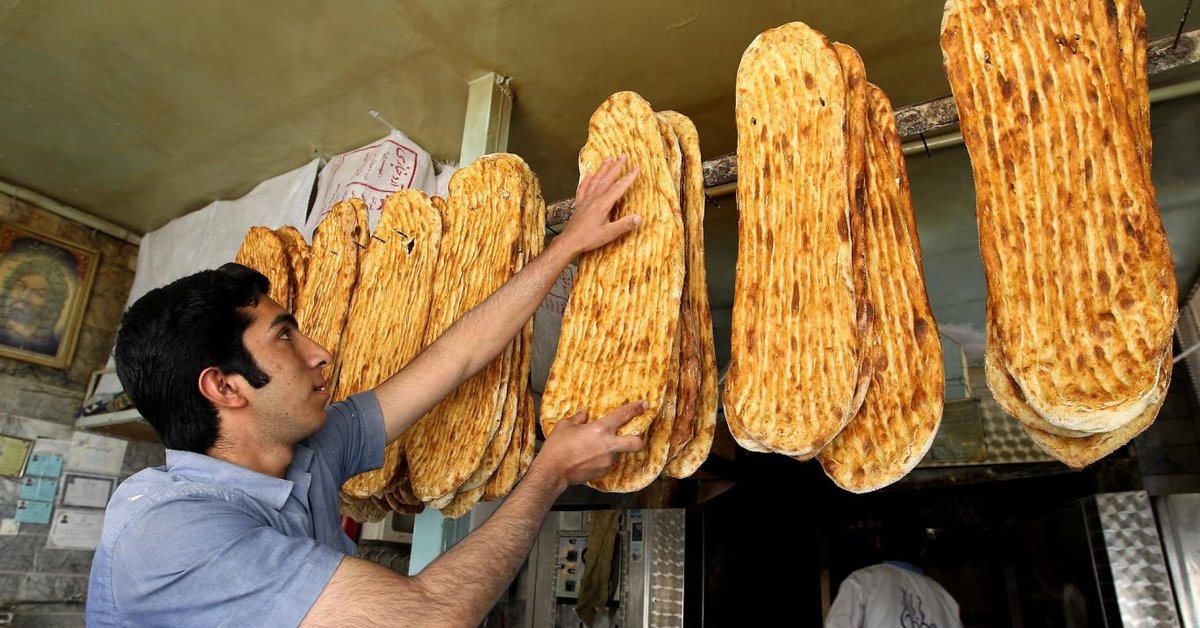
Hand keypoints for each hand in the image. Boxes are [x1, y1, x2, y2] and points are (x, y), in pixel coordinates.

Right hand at [533, 400, 647, 488]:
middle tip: (633, 436)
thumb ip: (577, 418)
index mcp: (600, 429)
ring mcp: (607, 460)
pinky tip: (590, 458)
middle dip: (639, 439)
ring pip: (618, 453)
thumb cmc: (557, 447)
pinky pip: (607, 463)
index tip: (645, 405)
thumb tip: (583, 414)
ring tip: (595, 449)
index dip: (636, 408)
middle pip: (636, 443)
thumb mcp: (565, 426)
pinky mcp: (603, 472)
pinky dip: (602, 459)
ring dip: (612, 450)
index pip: (623, 415)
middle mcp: (608, 445)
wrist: (553, 471)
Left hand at [555, 156, 641, 255]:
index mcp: (603, 204)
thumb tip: (640, 218)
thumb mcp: (609, 234)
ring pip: (595, 180)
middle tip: (623, 155)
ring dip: (603, 169)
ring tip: (608, 158)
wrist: (569, 241)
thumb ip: (624, 225)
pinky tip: (589, 173)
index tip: (637, 168)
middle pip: (607, 179)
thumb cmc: (588, 239)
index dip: (629, 177)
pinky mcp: (579, 204)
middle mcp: (594, 198)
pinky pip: (583, 188)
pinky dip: (587, 179)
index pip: (619, 188)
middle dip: (616, 166)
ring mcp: (586, 200)